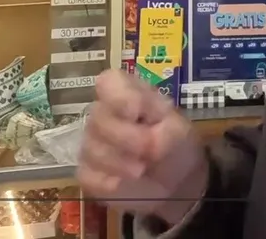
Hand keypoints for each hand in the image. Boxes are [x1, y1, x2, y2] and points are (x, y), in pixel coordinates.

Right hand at [77, 70, 207, 224]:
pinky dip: (110, 183)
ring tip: (142, 169)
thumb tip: (144, 133)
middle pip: (98, 119)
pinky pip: (88, 176)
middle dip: (128, 138)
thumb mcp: (179, 130)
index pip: (108, 82)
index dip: (120, 97)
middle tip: (150, 152)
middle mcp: (103, 114)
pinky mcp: (87, 173)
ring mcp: (91, 144)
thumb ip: (162, 126)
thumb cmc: (176, 145)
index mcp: (127, 94)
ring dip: (121, 164)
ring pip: (92, 150)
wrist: (176, 182)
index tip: (137, 113)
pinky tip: (125, 183)